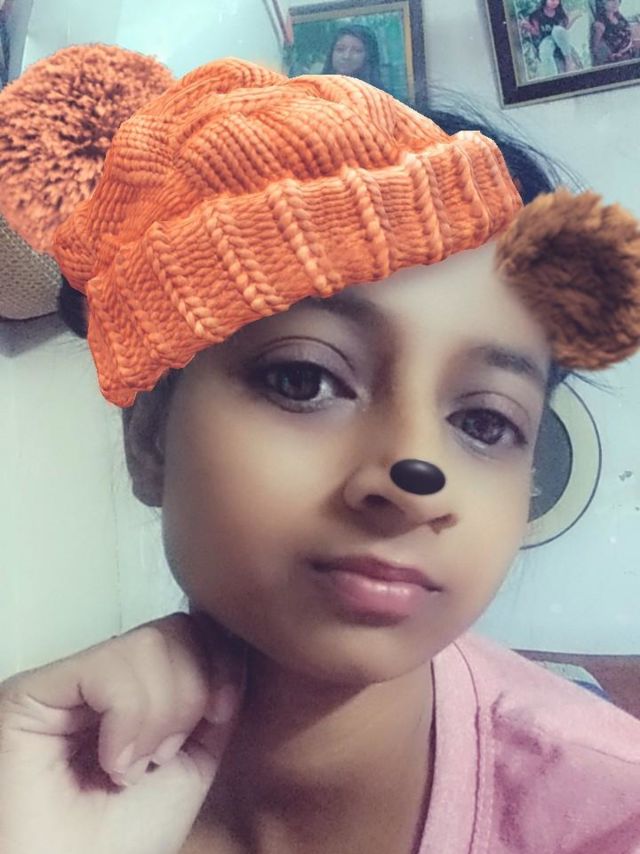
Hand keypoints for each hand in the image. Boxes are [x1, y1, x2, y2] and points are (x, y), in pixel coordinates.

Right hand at [0, 613, 244, 853]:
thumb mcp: (196, 755)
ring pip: (147, 643)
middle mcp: (101, 674)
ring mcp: (68, 679)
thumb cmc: (132, 836)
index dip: (219, 660)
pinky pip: (108, 668)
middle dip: (190, 694)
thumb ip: (213, 695)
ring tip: (133, 767)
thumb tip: (231, 638)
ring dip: (158, 716)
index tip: (222, 712)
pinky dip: (127, 719)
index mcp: (139, 686)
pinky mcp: (33, 690)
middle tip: (164, 755)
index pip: (191, 629)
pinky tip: (112, 761)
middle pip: (174, 629)